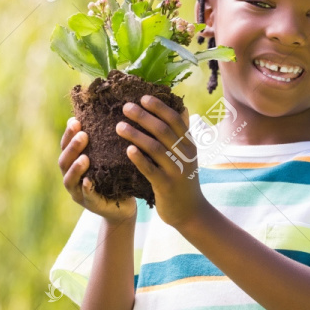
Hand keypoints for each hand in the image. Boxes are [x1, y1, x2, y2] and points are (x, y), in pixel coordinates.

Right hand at [59, 117, 136, 222]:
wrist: (123, 205)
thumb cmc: (115, 177)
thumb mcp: (108, 157)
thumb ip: (102, 141)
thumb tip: (107, 111)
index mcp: (74, 163)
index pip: (66, 146)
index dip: (68, 134)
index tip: (76, 121)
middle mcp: (72, 177)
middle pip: (64, 161)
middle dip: (72, 148)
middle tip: (83, 135)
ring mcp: (78, 192)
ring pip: (70, 179)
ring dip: (76, 168)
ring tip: (85, 158)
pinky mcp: (90, 204)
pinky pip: (86, 196)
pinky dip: (86, 188)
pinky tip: (89, 181)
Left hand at [116, 95, 206, 228]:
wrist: (190, 212)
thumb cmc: (183, 180)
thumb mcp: (187, 156)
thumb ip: (183, 134)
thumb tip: (181, 107)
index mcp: (189, 145)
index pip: (175, 120)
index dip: (159, 107)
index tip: (142, 97)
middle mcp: (184, 155)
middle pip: (163, 130)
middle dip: (143, 116)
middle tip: (125, 107)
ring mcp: (176, 171)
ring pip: (155, 147)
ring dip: (136, 134)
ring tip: (119, 126)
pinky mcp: (166, 186)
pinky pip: (150, 169)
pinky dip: (139, 158)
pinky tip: (128, 150)